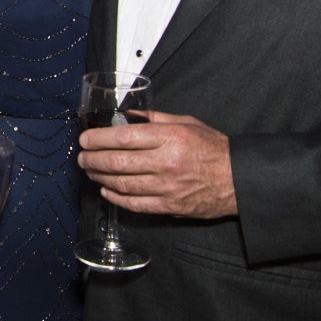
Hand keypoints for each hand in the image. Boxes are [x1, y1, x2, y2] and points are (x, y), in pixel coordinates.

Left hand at [77, 111, 236, 218]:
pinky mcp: (170, 206)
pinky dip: (116, 197)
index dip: (98, 138)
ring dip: (99, 177)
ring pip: (122, 184)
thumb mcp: (186, 123)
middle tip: (81, 156)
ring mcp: (167, 187)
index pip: (124, 137)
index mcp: (170, 138)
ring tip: (90, 170)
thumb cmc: (213, 149)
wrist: (238, 179)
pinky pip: (135, 204)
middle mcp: (167, 163)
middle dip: (92, 159)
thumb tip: (127, 114)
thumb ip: (154, 118)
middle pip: (117, 162)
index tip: (85, 138)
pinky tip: (106, 190)